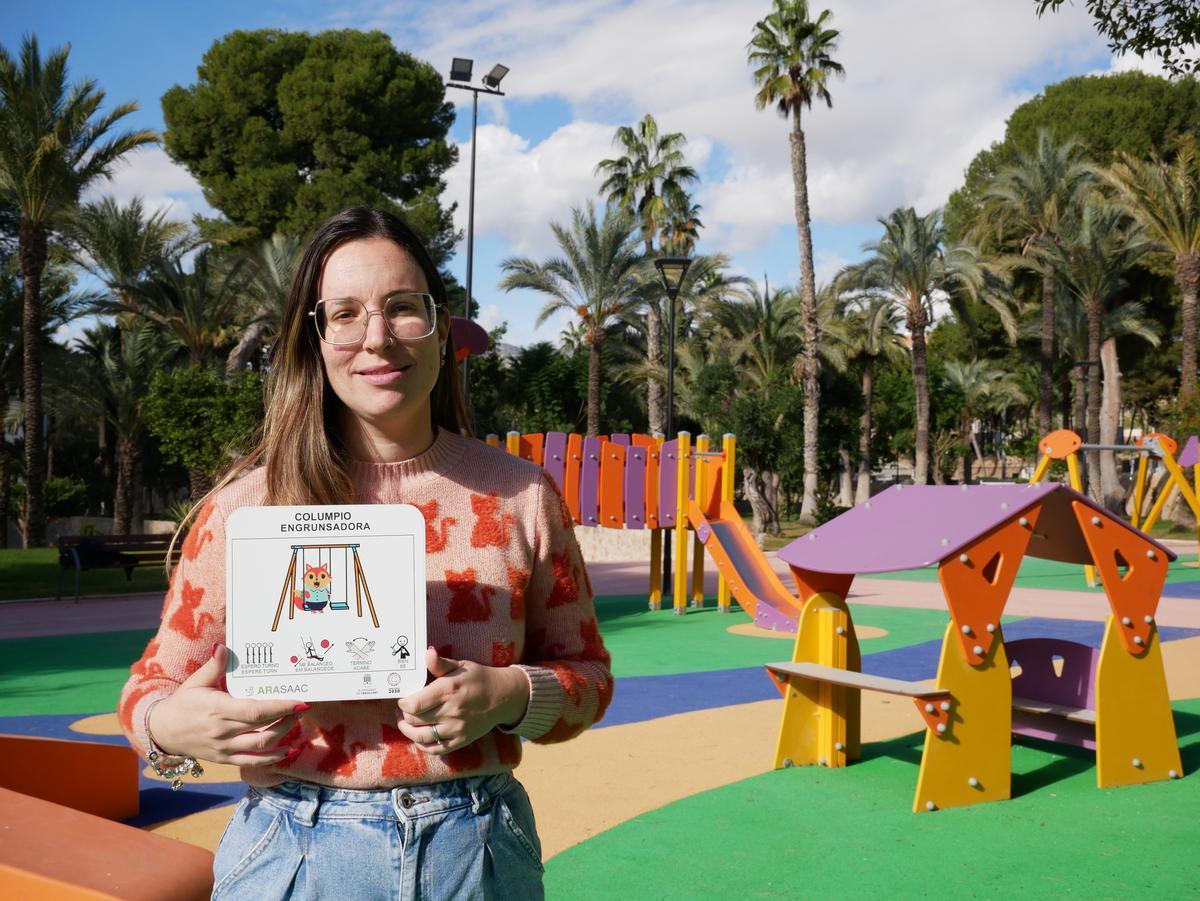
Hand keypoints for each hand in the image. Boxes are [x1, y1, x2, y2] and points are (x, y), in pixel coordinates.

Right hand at [147, 645, 305, 766]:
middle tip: (304, 706)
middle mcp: (223, 732)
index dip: (280, 708)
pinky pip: (252, 763)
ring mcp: (224, 749)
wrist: (162, 732)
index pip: (255, 711)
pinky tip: (289, 751)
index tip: (300, 702)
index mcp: (218, 709)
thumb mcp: (195, 682)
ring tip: (297, 721)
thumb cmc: (182, 703)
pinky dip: (273, 758)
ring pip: (261, 747)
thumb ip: (214, 666)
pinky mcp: (225, 760)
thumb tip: (223, 647)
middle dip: (288, 718)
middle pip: (263, 729)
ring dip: (284, 735)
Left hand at [395, 648, 529, 755]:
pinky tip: (418, 737)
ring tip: (405, 723)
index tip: (402, 698)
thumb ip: (440, 663)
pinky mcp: (461, 740)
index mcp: (449, 690)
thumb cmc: (479, 678)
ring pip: (422, 736)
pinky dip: (422, 746)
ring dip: (408, 731)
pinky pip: (436, 749)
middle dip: (404, 715)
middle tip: (402, 709)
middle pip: (415, 720)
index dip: (403, 704)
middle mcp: (452, 711)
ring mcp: (457, 729)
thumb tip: (426, 653)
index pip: (415, 704)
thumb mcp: (461, 666)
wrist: (503, 697)